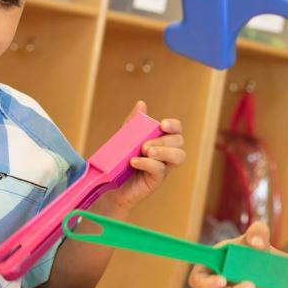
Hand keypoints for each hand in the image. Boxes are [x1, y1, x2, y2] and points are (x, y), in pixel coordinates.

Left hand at [102, 100, 184, 214]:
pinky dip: (148, 163)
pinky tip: (134, 161)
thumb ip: (134, 123)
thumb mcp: (125, 138)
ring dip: (163, 151)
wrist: (108, 184)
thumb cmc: (120, 160)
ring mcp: (164, 167)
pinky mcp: (156, 180)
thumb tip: (141, 104)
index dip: (174, 125)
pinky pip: (160, 170)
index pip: (177, 130)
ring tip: (145, 151)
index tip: (162, 124)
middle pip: (179, 142)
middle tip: (145, 144)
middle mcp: (167, 153)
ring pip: (178, 156)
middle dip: (164, 140)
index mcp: (162, 140)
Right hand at [188, 221, 281, 287]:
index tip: (222, 280)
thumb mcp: (257, 234)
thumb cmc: (253, 246)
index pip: (197, 280)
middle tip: (251, 285)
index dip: (207, 283)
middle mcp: (215, 287)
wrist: (268, 262)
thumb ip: (257, 232)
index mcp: (209, 267)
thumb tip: (256, 243)